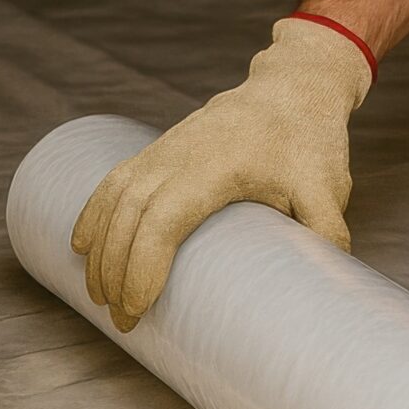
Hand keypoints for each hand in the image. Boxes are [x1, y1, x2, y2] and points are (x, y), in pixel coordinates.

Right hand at [71, 15, 372, 331]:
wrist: (292, 87)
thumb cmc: (308, 139)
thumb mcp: (325, 185)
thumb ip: (326, 230)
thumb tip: (327, 283)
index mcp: (214, 166)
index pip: (163, 219)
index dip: (143, 264)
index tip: (137, 308)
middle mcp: (178, 155)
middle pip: (129, 217)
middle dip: (116, 272)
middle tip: (122, 322)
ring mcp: (163, 148)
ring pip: (114, 200)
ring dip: (100, 250)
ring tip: (99, 298)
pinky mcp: (158, 147)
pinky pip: (113, 180)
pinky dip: (93, 213)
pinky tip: (80, 246)